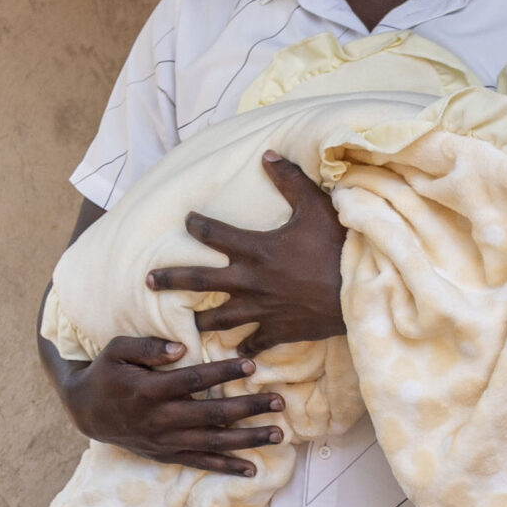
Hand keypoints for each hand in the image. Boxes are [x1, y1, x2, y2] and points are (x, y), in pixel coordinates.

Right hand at [56, 336, 283, 477]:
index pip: (194, 380)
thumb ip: (148, 346)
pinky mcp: (166, 454)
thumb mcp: (117, 349)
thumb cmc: (106, 373)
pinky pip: (200, 463)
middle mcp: (160, 419)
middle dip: (248, 408)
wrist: (87, 411)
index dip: (224, 372)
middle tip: (278, 401)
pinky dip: (226, 467)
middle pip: (212, 414)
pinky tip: (252, 468)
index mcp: (149, 390)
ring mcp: (165, 441)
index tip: (252, 364)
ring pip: (212, 442)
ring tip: (278, 433)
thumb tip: (183, 347)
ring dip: (247, 439)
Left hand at [148, 153, 348, 355]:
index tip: (186, 220)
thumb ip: (289, 180)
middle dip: (172, 280)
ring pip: (220, 319)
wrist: (359, 289)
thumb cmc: (338, 246)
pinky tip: (234, 352)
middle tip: (148, 282)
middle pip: (201, 281)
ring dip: (201, 322)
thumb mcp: (315, 206)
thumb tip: (268, 154)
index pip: (215, 234)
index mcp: (256, 249)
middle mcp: (251, 281)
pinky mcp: (278, 330)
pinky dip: (243, 348)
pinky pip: (254, 341)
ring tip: (185, 327)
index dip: (197, 225)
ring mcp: (262, 309)